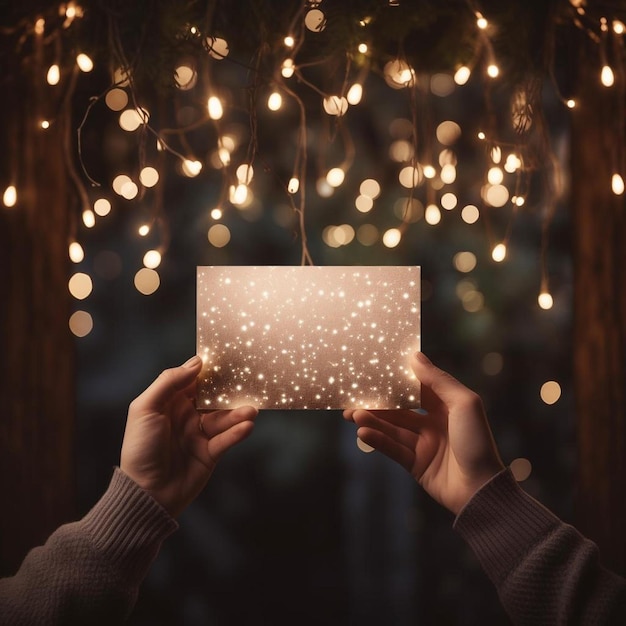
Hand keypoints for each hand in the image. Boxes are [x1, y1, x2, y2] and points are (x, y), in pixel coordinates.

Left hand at [120, 355, 257, 516]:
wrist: (146, 494)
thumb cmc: (140, 449)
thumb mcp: (146, 409)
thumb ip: (169, 383)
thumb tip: (196, 362)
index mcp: (168, 403)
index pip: (193, 380)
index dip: (209, 370)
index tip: (227, 359)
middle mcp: (185, 416)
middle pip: (213, 398)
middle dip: (230, 391)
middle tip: (249, 382)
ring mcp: (198, 435)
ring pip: (223, 418)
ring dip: (238, 413)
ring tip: (252, 410)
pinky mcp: (209, 454)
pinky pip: (226, 439)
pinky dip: (237, 432)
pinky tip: (247, 426)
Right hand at [343, 352, 503, 514]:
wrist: (481, 489)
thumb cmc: (477, 441)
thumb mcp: (464, 403)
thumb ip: (438, 380)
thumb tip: (415, 356)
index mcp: (448, 406)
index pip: (417, 388)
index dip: (397, 380)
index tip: (376, 370)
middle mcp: (435, 424)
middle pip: (400, 409)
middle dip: (377, 403)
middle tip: (354, 396)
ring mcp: (425, 444)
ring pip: (393, 429)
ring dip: (372, 421)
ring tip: (353, 415)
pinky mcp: (416, 464)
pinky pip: (393, 449)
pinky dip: (377, 440)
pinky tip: (363, 433)